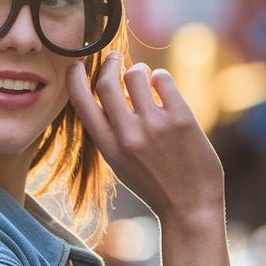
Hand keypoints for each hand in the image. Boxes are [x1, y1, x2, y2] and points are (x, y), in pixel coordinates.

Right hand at [67, 54, 236, 265]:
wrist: (189, 208)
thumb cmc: (156, 186)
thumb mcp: (122, 165)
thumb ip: (114, 134)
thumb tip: (115, 94)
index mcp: (108, 148)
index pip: (82, 103)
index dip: (76, 79)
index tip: (78, 65)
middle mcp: (128, 135)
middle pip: (107, 83)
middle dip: (110, 63)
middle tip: (115, 57)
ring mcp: (154, 126)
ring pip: (136, 75)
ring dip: (138, 71)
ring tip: (145, 78)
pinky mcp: (180, 119)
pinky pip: (163, 80)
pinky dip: (161, 79)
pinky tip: (163, 87)